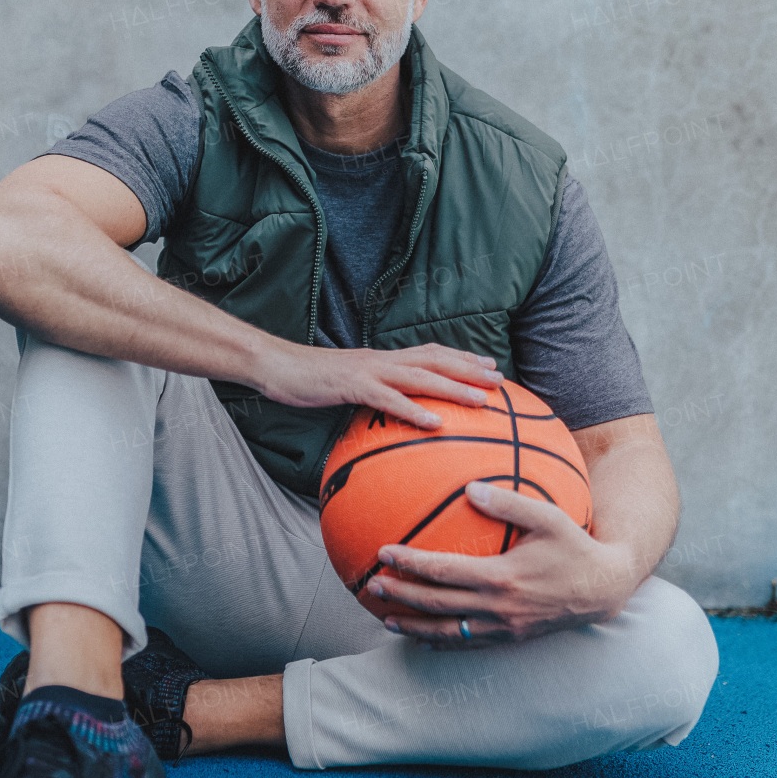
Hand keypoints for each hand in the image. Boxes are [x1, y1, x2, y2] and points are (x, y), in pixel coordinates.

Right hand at [260, 340, 503, 428]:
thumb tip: (387, 409)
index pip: (429, 353)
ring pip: (420, 376)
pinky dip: (415, 411)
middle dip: (469, 369)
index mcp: (382, 358)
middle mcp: (382, 359)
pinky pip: (389, 399)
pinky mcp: (352, 386)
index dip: (461, 358)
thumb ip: (370, 392)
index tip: (489, 366)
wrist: (276, 366)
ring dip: (454, 388)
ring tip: (481, 401)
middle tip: (499, 381)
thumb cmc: (309, 380)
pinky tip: (436, 424)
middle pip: (434, 359)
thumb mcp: (345, 385)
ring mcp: (368, 370)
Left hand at [359, 483, 640, 645]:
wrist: (602, 590)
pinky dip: (441, 643)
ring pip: (447, 632)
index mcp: (502, 577)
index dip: (410, 563)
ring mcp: (503, 628)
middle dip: (400, 596)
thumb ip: (508, 503)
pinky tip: (424, 638)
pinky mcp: (510, 640)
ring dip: (414, 625)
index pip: (444, 571)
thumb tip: (469, 487)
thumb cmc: (574, 546)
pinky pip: (468, 645)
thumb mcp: (548, 517)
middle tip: (372, 586)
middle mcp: (498, 607)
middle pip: (436, 604)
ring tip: (387, 618)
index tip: (384, 552)